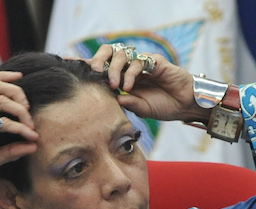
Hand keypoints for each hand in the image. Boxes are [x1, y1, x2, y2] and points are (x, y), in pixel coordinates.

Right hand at [0, 71, 38, 187]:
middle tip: (29, 109)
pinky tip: (30, 137)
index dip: (3, 77)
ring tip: (32, 127)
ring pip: (0, 102)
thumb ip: (13, 150)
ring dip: (21, 112)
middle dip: (17, 93)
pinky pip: (2, 123)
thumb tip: (34, 146)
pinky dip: (19, 129)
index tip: (20, 77)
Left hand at [86, 44, 208, 121]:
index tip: (69, 64)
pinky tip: (128, 86)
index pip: (102, 68)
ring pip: (120, 55)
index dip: (86, 64)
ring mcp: (142, 64)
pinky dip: (130, 73)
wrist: (186, 105)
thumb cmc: (165, 106)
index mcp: (124, 78)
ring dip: (113, 69)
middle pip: (107, 53)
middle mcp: (130, 68)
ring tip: (114, 85)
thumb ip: (127, 103)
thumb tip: (111, 98)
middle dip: (97, 61)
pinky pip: (137, 62)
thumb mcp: (141, 109)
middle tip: (94, 73)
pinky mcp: (154, 61)